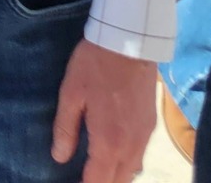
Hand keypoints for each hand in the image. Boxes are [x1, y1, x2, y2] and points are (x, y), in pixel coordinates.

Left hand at [50, 39, 153, 182]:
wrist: (130, 42)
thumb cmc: (94, 65)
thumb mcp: (70, 94)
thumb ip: (65, 129)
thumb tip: (59, 157)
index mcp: (108, 142)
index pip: (97, 182)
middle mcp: (131, 146)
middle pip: (118, 182)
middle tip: (83, 178)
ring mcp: (145, 137)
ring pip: (132, 172)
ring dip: (115, 177)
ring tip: (96, 172)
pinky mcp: (151, 126)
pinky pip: (140, 157)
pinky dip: (127, 165)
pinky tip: (113, 156)